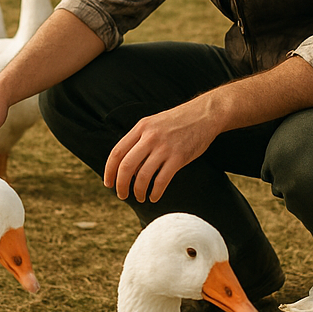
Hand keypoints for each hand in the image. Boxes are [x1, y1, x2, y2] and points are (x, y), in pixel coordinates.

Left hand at [103, 101, 217, 202]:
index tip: (108, 183)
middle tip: (122, 195)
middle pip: (126, 166)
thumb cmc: (178, 121)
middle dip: (121, 185)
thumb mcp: (154, 124)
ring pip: (142, 176)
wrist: (204, 114)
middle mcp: (150, 137)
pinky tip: (154, 197)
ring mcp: (164, 147)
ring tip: (140, 197)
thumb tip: (127, 168)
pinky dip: (155, 192)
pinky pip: (161, 180)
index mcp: (141, 127)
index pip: (117, 152)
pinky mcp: (179, 157)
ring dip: (138, 191)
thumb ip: (140, 140)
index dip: (109, 171)